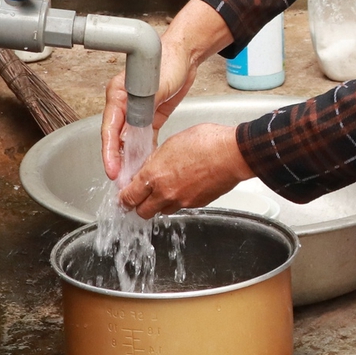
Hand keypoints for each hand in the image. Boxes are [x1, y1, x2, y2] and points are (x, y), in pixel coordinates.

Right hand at [101, 0, 233, 180]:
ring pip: (129, 140)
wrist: (185, 52)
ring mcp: (136, 110)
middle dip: (118, 160)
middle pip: (116, 138)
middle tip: (121, 182)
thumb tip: (134, 128)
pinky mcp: (150, 114)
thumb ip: (144, 106)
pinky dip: (144, 150)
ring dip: (130, 158)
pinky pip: (143, 136)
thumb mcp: (156, 85)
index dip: (110, 152)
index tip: (112, 170)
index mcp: (117, 95)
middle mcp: (123, 104)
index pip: (109, 129)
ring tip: (132, 179)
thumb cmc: (167, 60)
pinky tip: (146, 164)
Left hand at [119, 124, 252, 217]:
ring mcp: (181, 201)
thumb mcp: (172, 143)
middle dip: (139, 206)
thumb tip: (149, 168)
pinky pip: (181, 207)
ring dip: (159, 204)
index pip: (129, 197)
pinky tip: (184, 186)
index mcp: (154, 175)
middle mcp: (165, 193)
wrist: (232, 154)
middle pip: (142, 212)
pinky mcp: (197, 204)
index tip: (124, 197)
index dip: (124, 198)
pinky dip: (178, 200)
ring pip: (162, 210)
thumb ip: (156, 160)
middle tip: (140, 197)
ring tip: (165, 189)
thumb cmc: (206, 143)